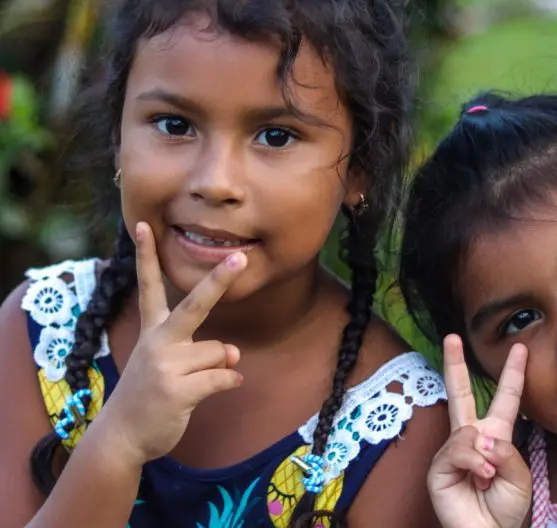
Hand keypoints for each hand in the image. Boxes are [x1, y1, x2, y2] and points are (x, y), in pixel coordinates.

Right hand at [96, 222, 245, 465]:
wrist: (122, 436)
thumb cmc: (150, 394)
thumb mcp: (170, 365)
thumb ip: (202, 351)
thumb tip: (234, 353)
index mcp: (152, 330)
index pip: (149, 286)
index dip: (146, 255)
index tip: (143, 224)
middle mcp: (157, 341)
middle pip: (194, 304)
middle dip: (218, 279)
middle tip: (241, 257)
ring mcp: (165, 365)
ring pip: (219, 351)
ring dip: (219, 368)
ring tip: (191, 384)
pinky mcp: (177, 390)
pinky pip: (223, 377)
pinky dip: (227, 383)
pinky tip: (207, 393)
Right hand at [428, 335, 531, 527]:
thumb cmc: (505, 509)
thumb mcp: (520, 477)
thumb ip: (506, 451)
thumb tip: (480, 435)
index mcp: (495, 436)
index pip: (506, 400)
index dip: (513, 374)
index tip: (520, 349)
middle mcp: (471, 438)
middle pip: (461, 394)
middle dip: (455, 365)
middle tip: (451, 337)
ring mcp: (452, 450)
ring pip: (467, 431)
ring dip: (485, 456)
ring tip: (489, 478)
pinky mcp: (438, 466)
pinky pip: (457, 450)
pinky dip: (473, 464)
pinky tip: (479, 478)